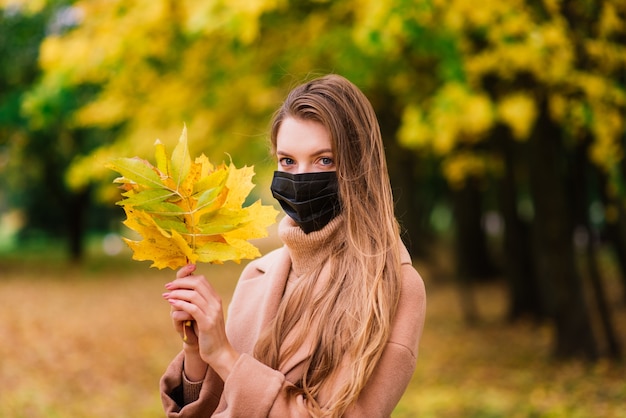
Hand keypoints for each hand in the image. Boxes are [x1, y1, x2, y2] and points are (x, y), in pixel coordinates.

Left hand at [163, 264, 238, 380]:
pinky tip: (172, 305)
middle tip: (167, 286)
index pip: (201, 280)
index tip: (173, 282)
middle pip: (198, 283)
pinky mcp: (207, 323)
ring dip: (177, 293)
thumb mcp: (204, 314)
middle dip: (180, 283)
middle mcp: (215, 303)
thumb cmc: (208, 333)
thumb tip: (181, 292)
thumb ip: (197, 303)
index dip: (186, 277)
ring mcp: (212, 312)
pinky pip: (192, 309)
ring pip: (194, 295)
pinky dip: (180, 304)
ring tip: (167, 296)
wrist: (219, 352)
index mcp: (215, 299)